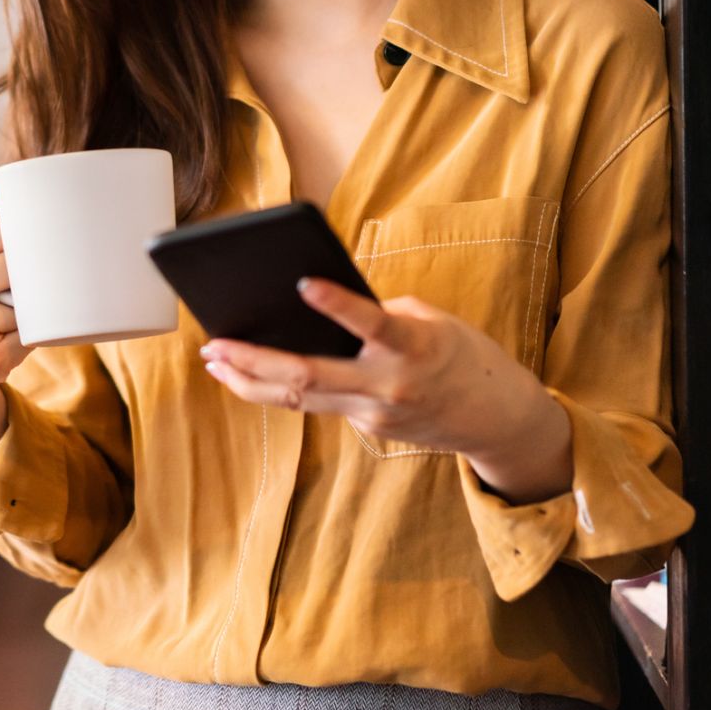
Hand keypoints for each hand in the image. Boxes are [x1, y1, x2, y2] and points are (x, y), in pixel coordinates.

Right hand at [0, 182, 32, 465]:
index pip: (0, 228)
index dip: (19, 234)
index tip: (26, 239)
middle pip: (19, 263)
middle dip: (27, 272)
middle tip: (23, 281)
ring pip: (30, 298)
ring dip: (32, 304)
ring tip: (11, 314)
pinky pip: (33, 333)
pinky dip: (32, 335)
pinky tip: (11, 339)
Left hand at [199, 278, 571, 500]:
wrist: (496, 419)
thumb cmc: (462, 354)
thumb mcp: (430, 320)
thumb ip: (379, 315)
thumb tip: (316, 309)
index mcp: (414, 347)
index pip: (372, 325)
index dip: (338, 305)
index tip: (304, 282)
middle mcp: (389, 386)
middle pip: (310, 376)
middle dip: (254, 361)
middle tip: (214, 344)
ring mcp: (374, 413)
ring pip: (300, 399)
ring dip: (251, 380)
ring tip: (214, 360)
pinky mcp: (368, 427)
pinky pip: (318, 404)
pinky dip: (283, 386)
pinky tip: (251, 371)